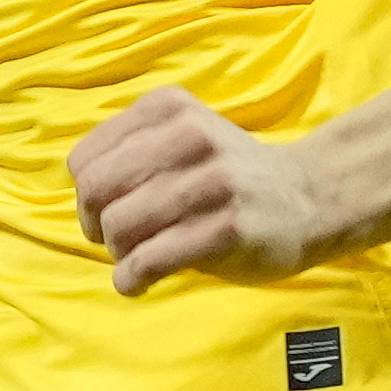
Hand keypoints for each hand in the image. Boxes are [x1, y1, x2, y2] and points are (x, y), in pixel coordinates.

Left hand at [71, 86, 345, 294]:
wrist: (309, 198)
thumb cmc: (228, 176)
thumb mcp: (181, 136)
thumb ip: (130, 151)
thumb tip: (81, 197)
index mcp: (168, 108)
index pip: (84, 160)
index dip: (85, 195)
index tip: (107, 211)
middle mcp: (189, 136)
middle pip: (94, 191)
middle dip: (93, 225)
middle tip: (115, 240)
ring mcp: (211, 182)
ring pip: (119, 226)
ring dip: (118, 253)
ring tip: (138, 258)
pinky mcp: (226, 229)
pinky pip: (149, 260)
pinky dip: (131, 279)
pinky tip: (139, 282)